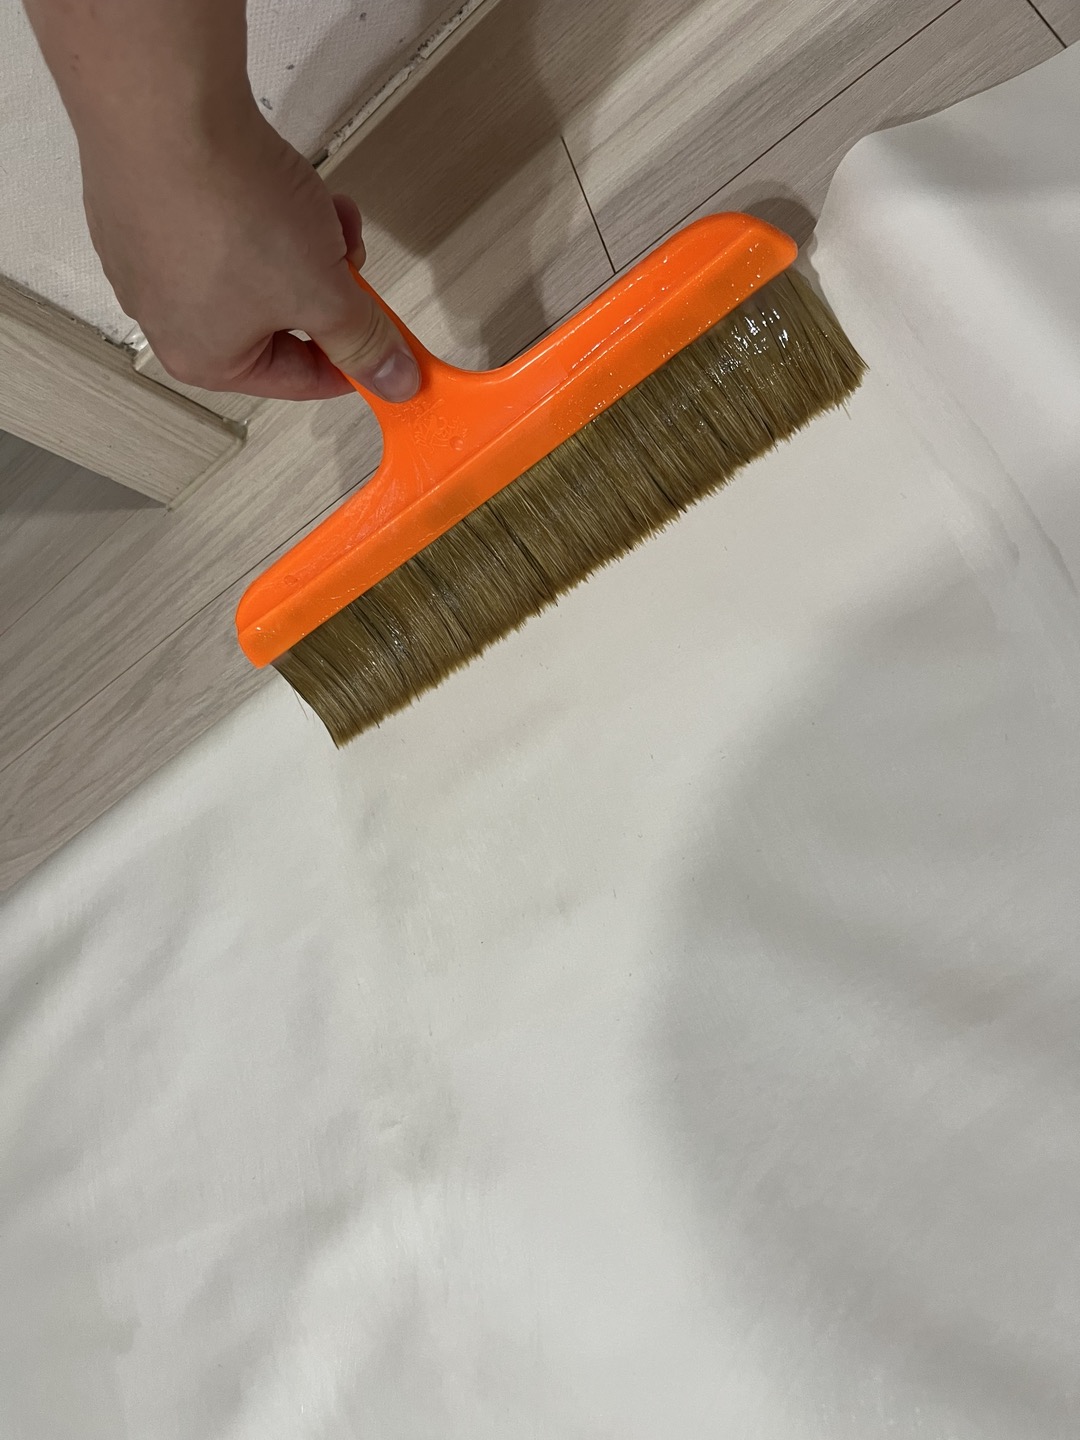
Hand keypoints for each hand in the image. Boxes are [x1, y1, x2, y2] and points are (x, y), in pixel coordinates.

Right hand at [80, 112, 419, 401]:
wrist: (163, 107)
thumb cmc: (236, 215)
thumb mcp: (323, 292)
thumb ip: (362, 341)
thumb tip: (395, 383)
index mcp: (206, 360)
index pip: (299, 380)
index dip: (354, 359)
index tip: (389, 340)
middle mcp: (165, 318)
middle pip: (277, 318)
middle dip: (326, 283)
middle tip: (349, 250)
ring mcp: (146, 256)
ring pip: (254, 265)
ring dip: (302, 240)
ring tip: (317, 204)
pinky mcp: (141, 200)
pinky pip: (217, 222)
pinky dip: (256, 205)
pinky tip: (271, 175)